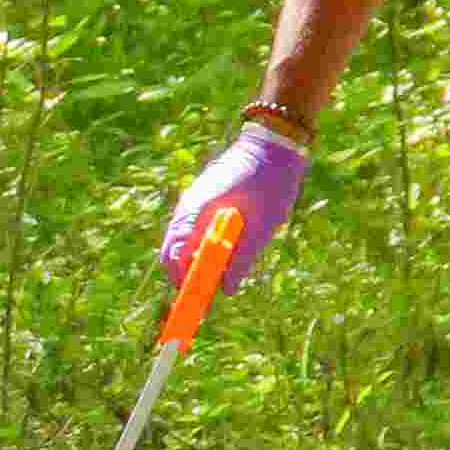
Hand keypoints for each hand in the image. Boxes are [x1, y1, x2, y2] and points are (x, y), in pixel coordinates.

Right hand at [159, 118, 306, 305]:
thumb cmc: (269, 184)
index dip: (182, 283)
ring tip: (222, 270)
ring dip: (199, 262)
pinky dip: (207, 249)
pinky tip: (228, 248)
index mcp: (195, 213)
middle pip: (174, 255)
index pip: (174, 257)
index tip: (195, 303)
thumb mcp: (261, 226)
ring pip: (185, 246)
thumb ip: (241, 258)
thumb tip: (225, 290)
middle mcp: (189, 210)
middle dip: (187, 277)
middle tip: (207, 296)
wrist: (275, 147)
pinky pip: (198, 233)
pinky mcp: (205, 203)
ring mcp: (195, 205)